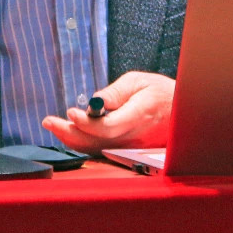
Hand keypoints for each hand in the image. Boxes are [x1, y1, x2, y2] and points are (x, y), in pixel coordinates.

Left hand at [41, 71, 174, 154]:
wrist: (183, 111)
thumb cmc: (161, 92)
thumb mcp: (139, 81)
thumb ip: (115, 92)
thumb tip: (94, 101)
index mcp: (139, 115)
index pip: (108, 127)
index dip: (86, 123)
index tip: (70, 112)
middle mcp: (134, 137)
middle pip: (97, 142)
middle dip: (69, 132)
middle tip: (49, 121)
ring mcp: (131, 147)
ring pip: (96, 149)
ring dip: (72, 139)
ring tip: (54, 125)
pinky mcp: (128, 151)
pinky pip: (102, 151)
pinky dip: (83, 143)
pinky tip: (70, 133)